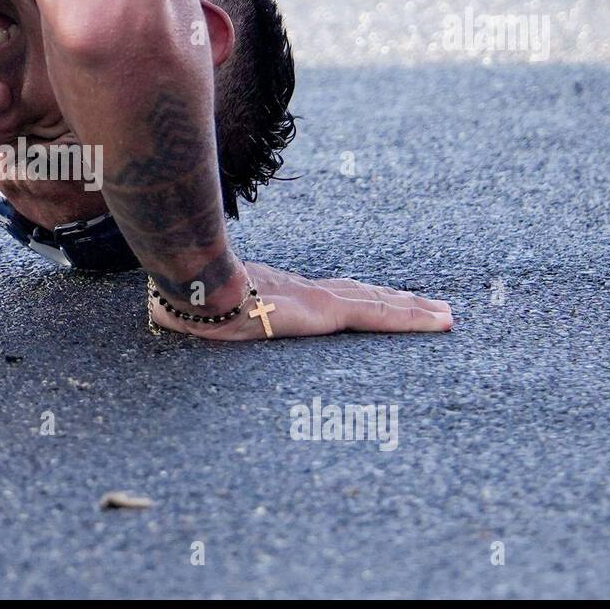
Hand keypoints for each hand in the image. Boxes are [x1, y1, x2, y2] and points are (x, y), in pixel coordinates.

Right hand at [150, 263, 452, 339]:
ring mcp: (317, 300)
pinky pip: (378, 317)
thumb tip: (164, 308)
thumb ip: (196, 306)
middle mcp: (304, 292)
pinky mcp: (326, 311)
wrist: (192, 286)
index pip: (327, 295)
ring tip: (445, 315)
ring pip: (378, 305)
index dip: (357, 297)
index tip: (379, 297)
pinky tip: (439, 321)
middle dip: (395, 301)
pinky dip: (412, 319)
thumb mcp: (198, 305)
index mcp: (278, 293)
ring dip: (414, 311)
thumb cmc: (186, 297)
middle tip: (430, 305)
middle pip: (361, 296)